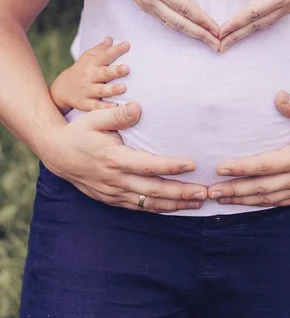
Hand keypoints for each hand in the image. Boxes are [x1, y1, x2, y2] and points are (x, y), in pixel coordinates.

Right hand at [41, 102, 207, 212]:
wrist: (57, 153)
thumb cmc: (79, 132)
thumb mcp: (95, 118)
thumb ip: (118, 114)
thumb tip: (138, 108)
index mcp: (114, 158)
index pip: (148, 165)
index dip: (170, 166)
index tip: (192, 165)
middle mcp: (116, 179)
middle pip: (154, 190)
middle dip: (181, 193)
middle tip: (205, 193)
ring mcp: (114, 192)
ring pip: (149, 204)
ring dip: (175, 205)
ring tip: (198, 202)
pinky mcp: (112, 200)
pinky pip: (139, 207)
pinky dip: (159, 209)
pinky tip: (176, 207)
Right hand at [50, 37, 130, 113]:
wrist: (61, 89)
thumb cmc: (81, 70)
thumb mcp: (88, 58)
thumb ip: (100, 49)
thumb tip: (111, 38)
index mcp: (92, 63)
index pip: (105, 55)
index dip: (116, 50)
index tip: (127, 45)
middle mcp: (89, 76)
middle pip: (103, 73)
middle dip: (115, 71)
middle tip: (126, 68)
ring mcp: (86, 90)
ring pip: (100, 90)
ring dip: (112, 89)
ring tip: (124, 88)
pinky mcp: (84, 103)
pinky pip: (94, 106)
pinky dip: (103, 107)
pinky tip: (115, 107)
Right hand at [110, 0, 219, 50]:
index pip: (185, 7)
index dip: (202, 19)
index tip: (217, 29)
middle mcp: (152, 0)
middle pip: (180, 23)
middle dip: (201, 35)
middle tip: (218, 44)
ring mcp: (148, 7)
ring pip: (173, 25)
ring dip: (192, 34)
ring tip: (209, 41)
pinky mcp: (146, 9)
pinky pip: (166, 22)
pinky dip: (181, 28)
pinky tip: (193, 31)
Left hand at [208, 92, 289, 206]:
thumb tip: (278, 96)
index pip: (264, 166)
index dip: (241, 169)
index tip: (221, 168)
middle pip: (260, 187)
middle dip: (233, 190)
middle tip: (210, 191)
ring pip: (267, 199)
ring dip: (242, 200)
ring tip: (220, 199)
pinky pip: (277, 203)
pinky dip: (259, 204)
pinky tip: (244, 202)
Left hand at [218, 0, 289, 51]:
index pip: (252, 12)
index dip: (235, 23)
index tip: (220, 31)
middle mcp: (284, 7)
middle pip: (255, 25)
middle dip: (236, 36)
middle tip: (218, 47)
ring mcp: (286, 10)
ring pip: (260, 26)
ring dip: (242, 34)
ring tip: (226, 42)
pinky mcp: (286, 9)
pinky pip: (266, 22)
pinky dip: (251, 28)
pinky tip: (242, 32)